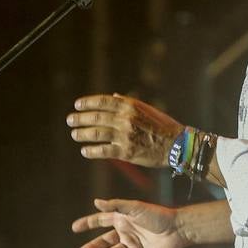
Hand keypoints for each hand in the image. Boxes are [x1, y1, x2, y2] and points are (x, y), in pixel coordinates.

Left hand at [66, 94, 183, 168]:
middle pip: (96, 117)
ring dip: (82, 133)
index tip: (77, 105)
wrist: (178, 145)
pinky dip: (92, 150)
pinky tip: (85, 151)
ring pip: (97, 133)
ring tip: (75, 134)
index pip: (103, 102)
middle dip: (80, 118)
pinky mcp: (127, 152)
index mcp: (131, 106)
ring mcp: (125, 136)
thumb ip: (128, 102)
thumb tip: (113, 96)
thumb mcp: (147, 109)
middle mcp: (126, 119)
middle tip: (70, 120)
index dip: (87, 103)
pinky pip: (104, 151)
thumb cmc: (163, 126)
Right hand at [71, 198, 187, 247]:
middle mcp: (125, 231)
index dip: (87, 223)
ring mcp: (133, 244)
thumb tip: (96, 202)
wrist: (179, 229)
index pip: (100, 220)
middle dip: (92, 246)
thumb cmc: (157, 215)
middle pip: (103, 240)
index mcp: (121, 218)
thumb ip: (115, 205)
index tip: (74, 228)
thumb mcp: (135, 208)